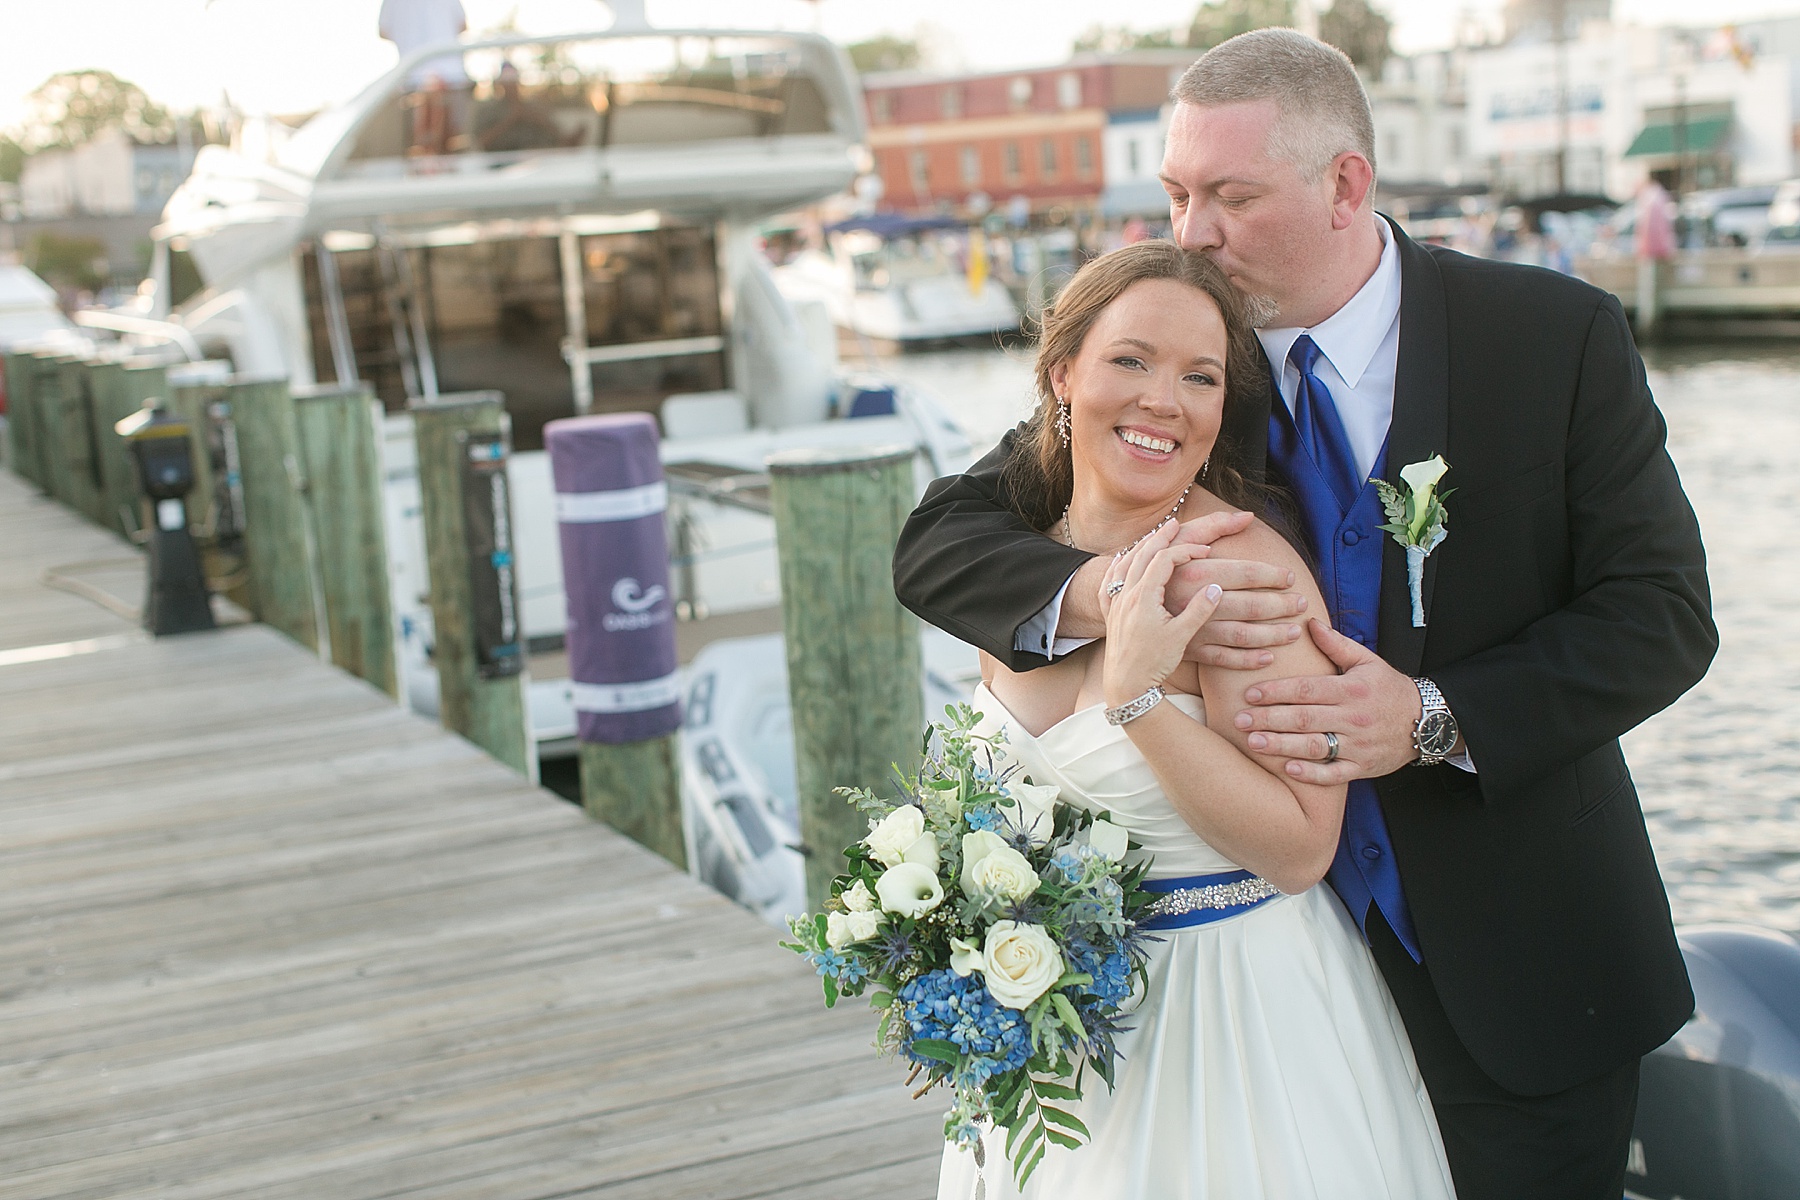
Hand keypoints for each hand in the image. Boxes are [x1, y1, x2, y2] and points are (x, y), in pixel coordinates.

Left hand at [1099, 522, 1224, 703]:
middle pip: (1142, 554)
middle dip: (1160, 537)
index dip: (1186, 551)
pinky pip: (1110, 580)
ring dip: (1140, 547)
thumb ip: (1199, 610)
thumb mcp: (1182, 636)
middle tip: (1174, 523)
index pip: (1164, 560)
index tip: (1205, 551)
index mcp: (1144, 596)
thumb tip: (1216, 588)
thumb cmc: (1153, 662)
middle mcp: (1126, 594)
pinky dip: (1118, 565)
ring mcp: (1116, 603)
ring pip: (1125, 563)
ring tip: (1152, 536)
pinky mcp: (1111, 614)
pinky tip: (1121, 561)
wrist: (1126, 685)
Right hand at [1167, 514, 1307, 669]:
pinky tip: (1269, 657)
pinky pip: (1224, 660)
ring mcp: (1193, 630)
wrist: (1124, 604)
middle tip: (1303, 603)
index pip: (1244, 573)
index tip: (1290, 577)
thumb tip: (1248, 517)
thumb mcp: (1179, 541)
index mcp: (1195, 573)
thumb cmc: (1160, 568)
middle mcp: (1196, 603)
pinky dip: (1248, 660)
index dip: (1271, 575)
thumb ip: (1213, 526)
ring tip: (1294, 632)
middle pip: (1250, 605)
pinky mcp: (1190, 651)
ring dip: (1273, 635)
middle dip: (1281, 606)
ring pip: (1242, 635)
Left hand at [1232, 620, 1423, 784]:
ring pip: (1315, 746)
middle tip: (1239, 720)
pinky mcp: (1363, 767)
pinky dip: (1312, 774)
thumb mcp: (1367, 661)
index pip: (1306, 689)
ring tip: (1254, 743)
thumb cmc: (1389, 689)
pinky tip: (1288, 769)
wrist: (1426, 722)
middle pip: (1305, 718)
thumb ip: (1336, 644)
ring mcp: (1358, 745)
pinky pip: (1335, 774)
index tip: (1249, 694)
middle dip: (1269, 719)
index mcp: (1351, 689)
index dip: (1276, 691)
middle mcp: (1353, 717)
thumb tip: (1309, 621)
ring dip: (1282, 745)